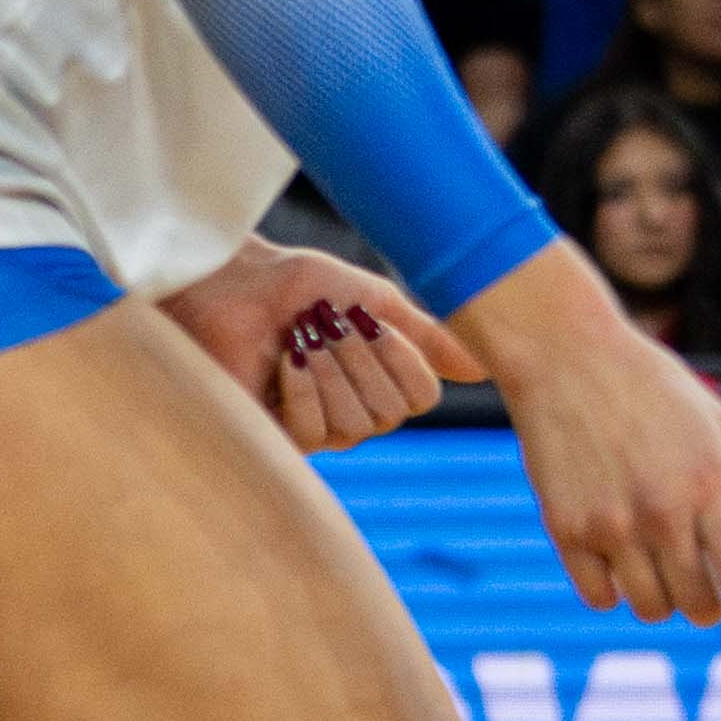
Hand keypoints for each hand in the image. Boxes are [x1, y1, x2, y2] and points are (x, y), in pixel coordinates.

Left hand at [160, 247, 467, 451]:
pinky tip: (288, 360)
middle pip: (391, 411)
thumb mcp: (376, 302)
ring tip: (302, 337)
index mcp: (385, 380)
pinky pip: (314, 432)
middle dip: (361, 359)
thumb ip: (427, 336)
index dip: (403, 359)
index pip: (423, 397)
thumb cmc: (301, 286)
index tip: (372, 321)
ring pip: (356, 425)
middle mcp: (358, 411)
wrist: (237, 284)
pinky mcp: (279, 436)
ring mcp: (320, 428)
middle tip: (329, 324)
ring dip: (331, 370)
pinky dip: (304, 389)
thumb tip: (483, 371)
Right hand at [456, 246, 720, 651]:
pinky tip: (617, 552)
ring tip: (657, 557)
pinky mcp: (564, 531)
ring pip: (650, 609)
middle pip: (698, 604)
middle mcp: (662, 513)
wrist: (568, 359)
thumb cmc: (656, 392)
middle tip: (702, 574)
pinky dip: (614, 589)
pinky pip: (599, 598)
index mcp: (711, 485)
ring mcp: (610, 526)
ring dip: (662, 597)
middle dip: (709, 601)